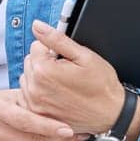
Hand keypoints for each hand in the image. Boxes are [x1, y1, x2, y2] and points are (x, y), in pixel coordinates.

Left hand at [23, 21, 126, 137]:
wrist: (111, 114)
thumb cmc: (101, 86)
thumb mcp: (83, 56)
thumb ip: (57, 39)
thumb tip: (37, 26)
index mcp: (44, 70)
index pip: (36, 46)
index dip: (53, 49)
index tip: (66, 59)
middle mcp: (34, 88)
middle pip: (30, 61)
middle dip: (45, 62)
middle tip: (66, 71)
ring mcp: (34, 103)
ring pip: (28, 77)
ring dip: (40, 77)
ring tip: (62, 84)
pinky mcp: (37, 113)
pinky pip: (28, 94)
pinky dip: (39, 91)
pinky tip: (56, 94)